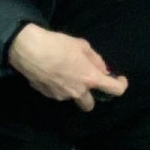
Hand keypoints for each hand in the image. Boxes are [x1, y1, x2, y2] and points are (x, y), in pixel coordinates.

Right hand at [8, 24, 127, 111]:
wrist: (28, 50)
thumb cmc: (57, 44)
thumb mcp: (81, 45)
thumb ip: (95, 59)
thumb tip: (102, 69)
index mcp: (90, 79)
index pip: (115, 90)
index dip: (121, 85)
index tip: (119, 79)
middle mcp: (78, 92)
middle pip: (90, 105)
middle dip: (90, 97)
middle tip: (85, 82)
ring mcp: (62, 96)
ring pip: (72, 98)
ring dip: (72, 90)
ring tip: (63, 73)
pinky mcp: (47, 95)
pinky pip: (58, 94)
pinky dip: (58, 87)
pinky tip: (51, 73)